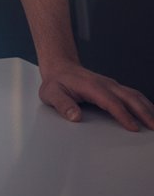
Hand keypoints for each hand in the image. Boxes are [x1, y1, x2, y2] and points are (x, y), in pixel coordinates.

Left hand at [39, 61, 153, 131]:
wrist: (59, 67)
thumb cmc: (56, 82)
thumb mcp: (51, 93)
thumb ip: (62, 104)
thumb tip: (75, 116)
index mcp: (91, 87)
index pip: (111, 102)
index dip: (123, 115)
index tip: (133, 128)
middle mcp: (105, 84)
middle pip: (129, 98)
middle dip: (144, 113)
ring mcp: (111, 85)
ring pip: (134, 95)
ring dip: (148, 108)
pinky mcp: (114, 88)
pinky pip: (133, 95)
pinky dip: (144, 104)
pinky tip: (150, 113)